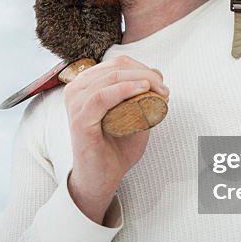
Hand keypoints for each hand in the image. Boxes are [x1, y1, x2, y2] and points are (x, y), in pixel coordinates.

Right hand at [63, 55, 168, 223]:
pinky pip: (102, 96)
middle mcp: (76, 90)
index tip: (162, 83)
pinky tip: (142, 90)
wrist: (101, 179)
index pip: (117, 63)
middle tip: (164, 90)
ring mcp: (75, 103)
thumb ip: (140, 96)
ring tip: (159, 92)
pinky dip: (125, 89)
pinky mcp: (79, 120)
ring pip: (111, 77)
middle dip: (146, 73)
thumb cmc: (115, 148)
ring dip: (140, 80)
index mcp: (85, 85)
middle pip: (116, 66)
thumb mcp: (132, 116)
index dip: (143, 67)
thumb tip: (155, 75)